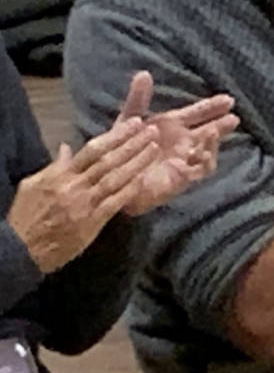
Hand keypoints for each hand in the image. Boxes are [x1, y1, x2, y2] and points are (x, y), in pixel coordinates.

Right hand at [7, 119, 157, 273]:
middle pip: (108, 160)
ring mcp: (85, 204)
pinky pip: (115, 202)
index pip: (92, 149)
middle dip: (132, 144)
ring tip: (154, 148)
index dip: (115, 135)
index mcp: (59, 175)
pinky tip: (145, 178)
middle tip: (152, 130)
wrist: (20, 249)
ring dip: (137, 162)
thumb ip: (55, 166)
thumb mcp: (33, 185)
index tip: (133, 124)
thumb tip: (67, 147)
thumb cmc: (25, 216)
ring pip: (115, 178)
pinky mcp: (92, 223)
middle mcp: (74, 185)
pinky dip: (131, 189)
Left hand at [114, 72, 239, 215]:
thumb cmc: (122, 148)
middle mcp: (183, 141)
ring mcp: (184, 159)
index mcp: (173, 125)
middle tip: (234, 118)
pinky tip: (203, 153)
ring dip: (214, 142)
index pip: (198, 113)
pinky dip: (204, 161)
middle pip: (210, 131)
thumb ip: (138, 98)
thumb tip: (144, 73)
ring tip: (214, 133)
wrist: (114, 176)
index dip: (213, 106)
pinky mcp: (182, 176)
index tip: (228, 100)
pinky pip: (200, 170)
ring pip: (208, 150)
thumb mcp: (128, 119)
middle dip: (222, 125)